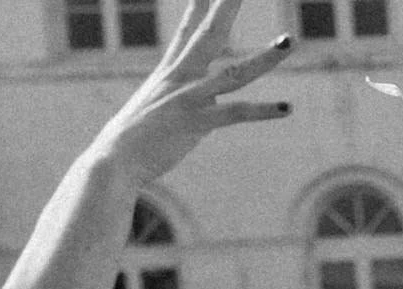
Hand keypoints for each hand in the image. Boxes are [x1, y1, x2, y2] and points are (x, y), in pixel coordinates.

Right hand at [91, 0, 293, 187]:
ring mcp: (189, 97)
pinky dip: (263, 111)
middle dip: (227, 8)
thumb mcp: (156, 110)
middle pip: (209, 34)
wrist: (114, 159)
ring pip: (235, 72)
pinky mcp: (196, 121)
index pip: (186, 33)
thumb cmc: (135, 141)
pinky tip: (286, 107)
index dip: (198, 10)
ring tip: (288, 41)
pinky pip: (236, 113)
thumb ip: (181, 99)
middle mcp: (180, 77)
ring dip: (265, 57)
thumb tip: (204, 99)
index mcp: (169, 73)